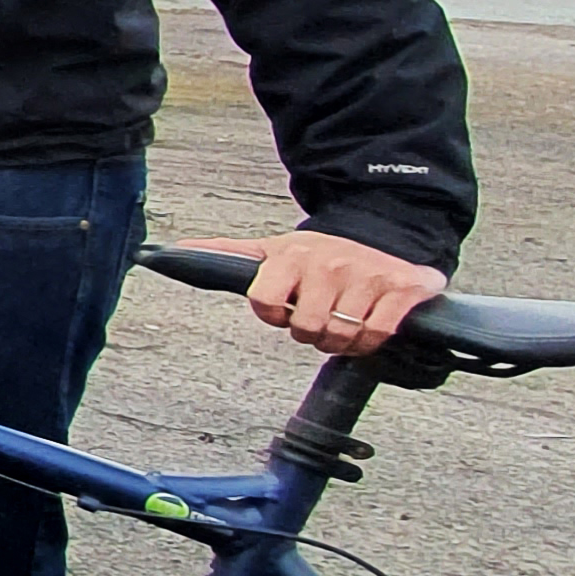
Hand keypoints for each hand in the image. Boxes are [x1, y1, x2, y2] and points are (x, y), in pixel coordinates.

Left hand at [185, 231, 447, 357]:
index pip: (263, 302)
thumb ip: (226, 253)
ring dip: (339, 341)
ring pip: (339, 335)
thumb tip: (174, 249)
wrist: (387, 233)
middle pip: (304, 327)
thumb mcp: (272, 249)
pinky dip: (368, 343)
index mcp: (291, 255)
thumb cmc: (320, 253)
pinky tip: (365, 330)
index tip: (285, 310)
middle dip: (309, 333)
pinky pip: (376, 334)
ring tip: (341, 324)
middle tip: (317, 320)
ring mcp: (366, 275)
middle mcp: (328, 263)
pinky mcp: (400, 288)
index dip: (273, 316)